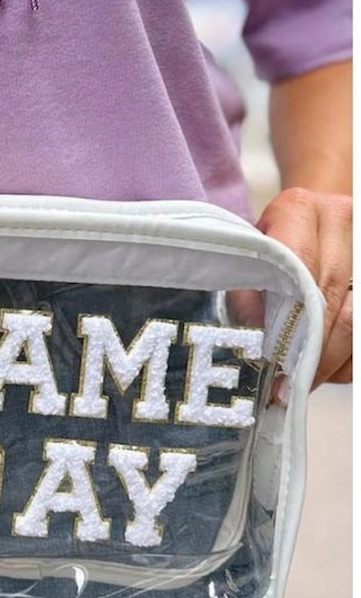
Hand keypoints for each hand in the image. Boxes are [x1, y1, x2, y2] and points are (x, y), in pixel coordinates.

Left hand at [258, 187, 351, 387]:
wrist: (318, 216)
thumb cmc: (276, 241)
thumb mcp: (253, 254)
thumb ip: (248, 288)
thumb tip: (253, 335)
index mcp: (299, 209)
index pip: (297, 268)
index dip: (286, 320)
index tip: (271, 361)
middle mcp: (342, 220)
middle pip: (331, 301)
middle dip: (308, 353)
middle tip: (285, 388)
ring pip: (357, 322)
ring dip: (331, 362)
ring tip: (305, 383)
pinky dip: (348, 359)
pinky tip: (328, 367)